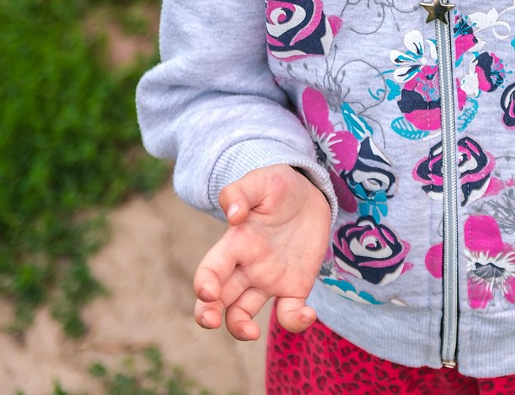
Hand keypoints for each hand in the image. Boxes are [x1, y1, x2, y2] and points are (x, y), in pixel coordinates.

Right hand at [193, 164, 332, 339]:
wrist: (310, 194)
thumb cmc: (279, 186)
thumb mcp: (261, 181)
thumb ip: (241, 192)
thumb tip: (232, 215)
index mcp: (235, 243)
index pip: (210, 269)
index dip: (204, 283)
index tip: (208, 292)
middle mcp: (246, 267)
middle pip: (217, 299)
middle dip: (207, 314)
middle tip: (212, 321)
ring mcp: (268, 280)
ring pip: (242, 313)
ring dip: (240, 328)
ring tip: (252, 334)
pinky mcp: (294, 287)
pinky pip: (288, 313)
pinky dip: (294, 322)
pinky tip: (307, 314)